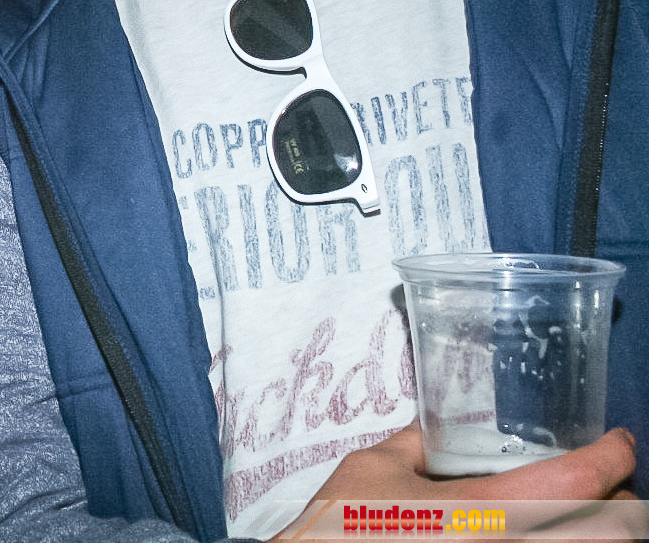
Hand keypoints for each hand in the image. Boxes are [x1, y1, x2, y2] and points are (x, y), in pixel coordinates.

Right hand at [278, 424, 636, 537]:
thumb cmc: (343, 528)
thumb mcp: (372, 468)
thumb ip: (412, 445)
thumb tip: (433, 432)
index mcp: (487, 512)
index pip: (580, 481)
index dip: (614, 456)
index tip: (619, 442)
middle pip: (615, 534)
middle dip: (623, 506)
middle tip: (611, 487)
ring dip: (598, 532)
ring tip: (581, 514)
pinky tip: (541, 533)